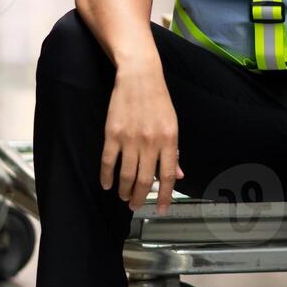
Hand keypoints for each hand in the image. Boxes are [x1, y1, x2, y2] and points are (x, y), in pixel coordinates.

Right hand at [100, 63, 183, 213]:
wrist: (139, 77)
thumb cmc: (158, 101)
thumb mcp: (172, 125)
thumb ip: (174, 152)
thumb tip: (178, 175)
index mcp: (169, 140)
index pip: (168, 176)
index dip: (164, 195)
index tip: (161, 209)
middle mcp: (150, 142)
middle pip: (144, 180)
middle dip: (140, 197)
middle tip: (135, 206)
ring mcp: (130, 139)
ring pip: (126, 174)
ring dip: (124, 190)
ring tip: (124, 197)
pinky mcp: (112, 134)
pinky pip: (108, 162)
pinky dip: (107, 176)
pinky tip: (107, 185)